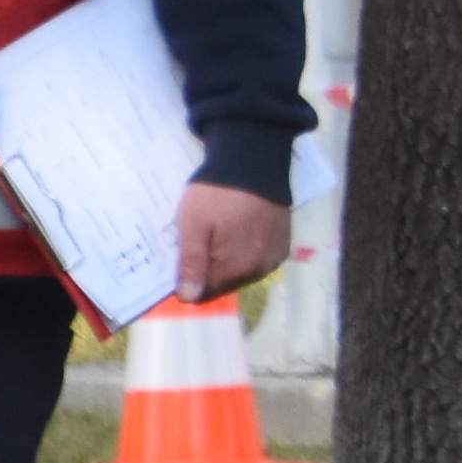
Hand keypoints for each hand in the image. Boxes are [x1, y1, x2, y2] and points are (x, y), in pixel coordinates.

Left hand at [169, 180, 291, 307]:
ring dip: (225, 260)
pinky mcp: (282, 243)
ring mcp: (274, 256)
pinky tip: (234, 232)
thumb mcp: (194, 226)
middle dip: (207, 269)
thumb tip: (188, 299)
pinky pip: (256, 258)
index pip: (205, 293)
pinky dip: (243, 251)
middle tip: (197, 241)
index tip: (179, 259)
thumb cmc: (217, 194)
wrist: (254, 162)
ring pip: (241, 271)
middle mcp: (260, 269)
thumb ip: (191, 264)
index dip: (189, 279)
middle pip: (224, 283)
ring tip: (215, 234)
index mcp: (237, 269)